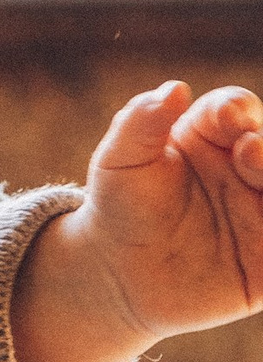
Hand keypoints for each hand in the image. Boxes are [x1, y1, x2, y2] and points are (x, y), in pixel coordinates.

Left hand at [10, 81, 262, 361]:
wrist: (114, 271)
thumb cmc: (118, 206)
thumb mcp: (119, 161)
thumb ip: (140, 123)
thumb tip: (174, 89)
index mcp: (216, 135)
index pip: (236, 110)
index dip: (237, 110)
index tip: (227, 118)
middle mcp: (247, 168)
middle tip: (249, 150)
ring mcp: (260, 213)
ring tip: (258, 178)